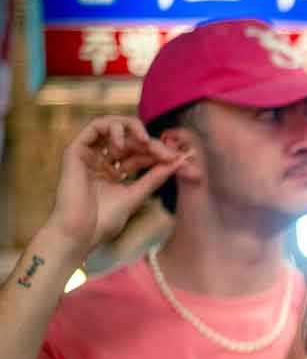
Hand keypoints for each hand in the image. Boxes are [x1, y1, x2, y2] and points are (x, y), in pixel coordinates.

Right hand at [46, 116, 189, 260]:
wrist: (80, 233)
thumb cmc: (104, 220)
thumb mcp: (137, 194)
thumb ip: (155, 177)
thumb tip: (179, 161)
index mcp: (113, 171)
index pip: (139, 153)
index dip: (159, 152)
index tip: (177, 158)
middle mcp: (100, 160)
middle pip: (130, 140)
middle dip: (151, 143)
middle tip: (167, 153)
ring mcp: (88, 154)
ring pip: (112, 126)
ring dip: (133, 129)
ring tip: (146, 143)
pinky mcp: (75, 151)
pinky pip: (95, 126)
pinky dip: (113, 129)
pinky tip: (124, 145)